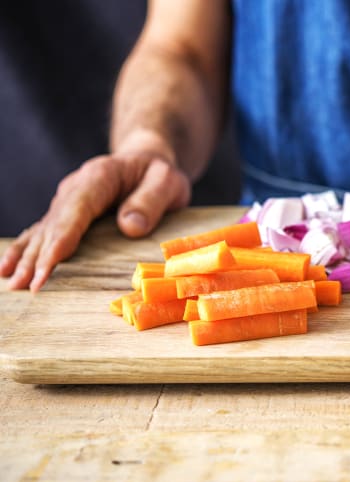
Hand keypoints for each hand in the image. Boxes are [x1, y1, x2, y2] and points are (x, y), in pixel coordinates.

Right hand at [0, 153, 190, 291]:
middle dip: (37, 256)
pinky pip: (44, 231)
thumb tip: (129, 227)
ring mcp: (68, 200)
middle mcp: (75, 188)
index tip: (47, 268)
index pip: (74, 213)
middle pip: (53, 225)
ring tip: (11, 281)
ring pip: (43, 230)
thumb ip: (150, 201)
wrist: (146, 159)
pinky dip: (26, 248)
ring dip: (26, 256)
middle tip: (25, 286)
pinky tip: (9, 266)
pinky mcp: (68, 211)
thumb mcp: (166, 181)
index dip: (59, 242)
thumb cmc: (158, 172)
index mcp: (98, 178)